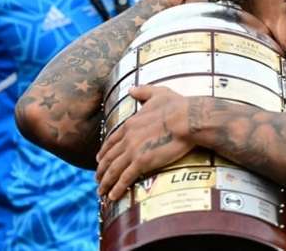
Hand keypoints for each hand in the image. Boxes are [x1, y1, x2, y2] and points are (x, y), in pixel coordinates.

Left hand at [95, 85, 194, 199]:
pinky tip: (112, 197)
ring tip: (101, 192)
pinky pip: (125, 178)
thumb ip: (143, 91)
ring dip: (105, 183)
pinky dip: (117, 189)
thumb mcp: (159, 93)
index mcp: (131, 124)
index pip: (112, 141)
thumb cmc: (178, 105)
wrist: (188, 119)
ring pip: (113, 170)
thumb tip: (131, 89)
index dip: (104, 152)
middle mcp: (128, 138)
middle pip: (108, 157)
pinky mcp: (142, 162)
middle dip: (101, 170)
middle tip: (97, 179)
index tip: (99, 160)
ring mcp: (133, 151)